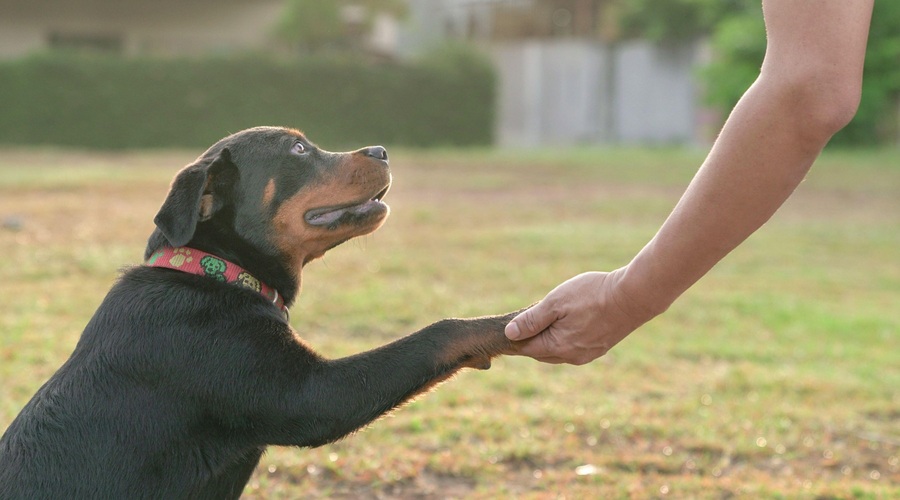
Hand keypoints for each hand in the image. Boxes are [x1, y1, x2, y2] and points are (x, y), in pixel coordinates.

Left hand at [504, 269, 653, 364]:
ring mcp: (588, 354)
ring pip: (558, 351)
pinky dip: (564, 338)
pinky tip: (566, 323)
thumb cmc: (592, 296)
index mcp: (558, 347)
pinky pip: (573, 347)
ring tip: (544, 320)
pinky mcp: (599, 348)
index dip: (515, 337)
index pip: (526, 348)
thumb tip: (510, 333)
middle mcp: (572, 357)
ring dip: (548, 338)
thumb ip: (532, 320)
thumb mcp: (556, 303)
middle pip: (541, 352)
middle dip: (531, 339)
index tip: (508, 326)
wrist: (633, 297)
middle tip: (524, 321)